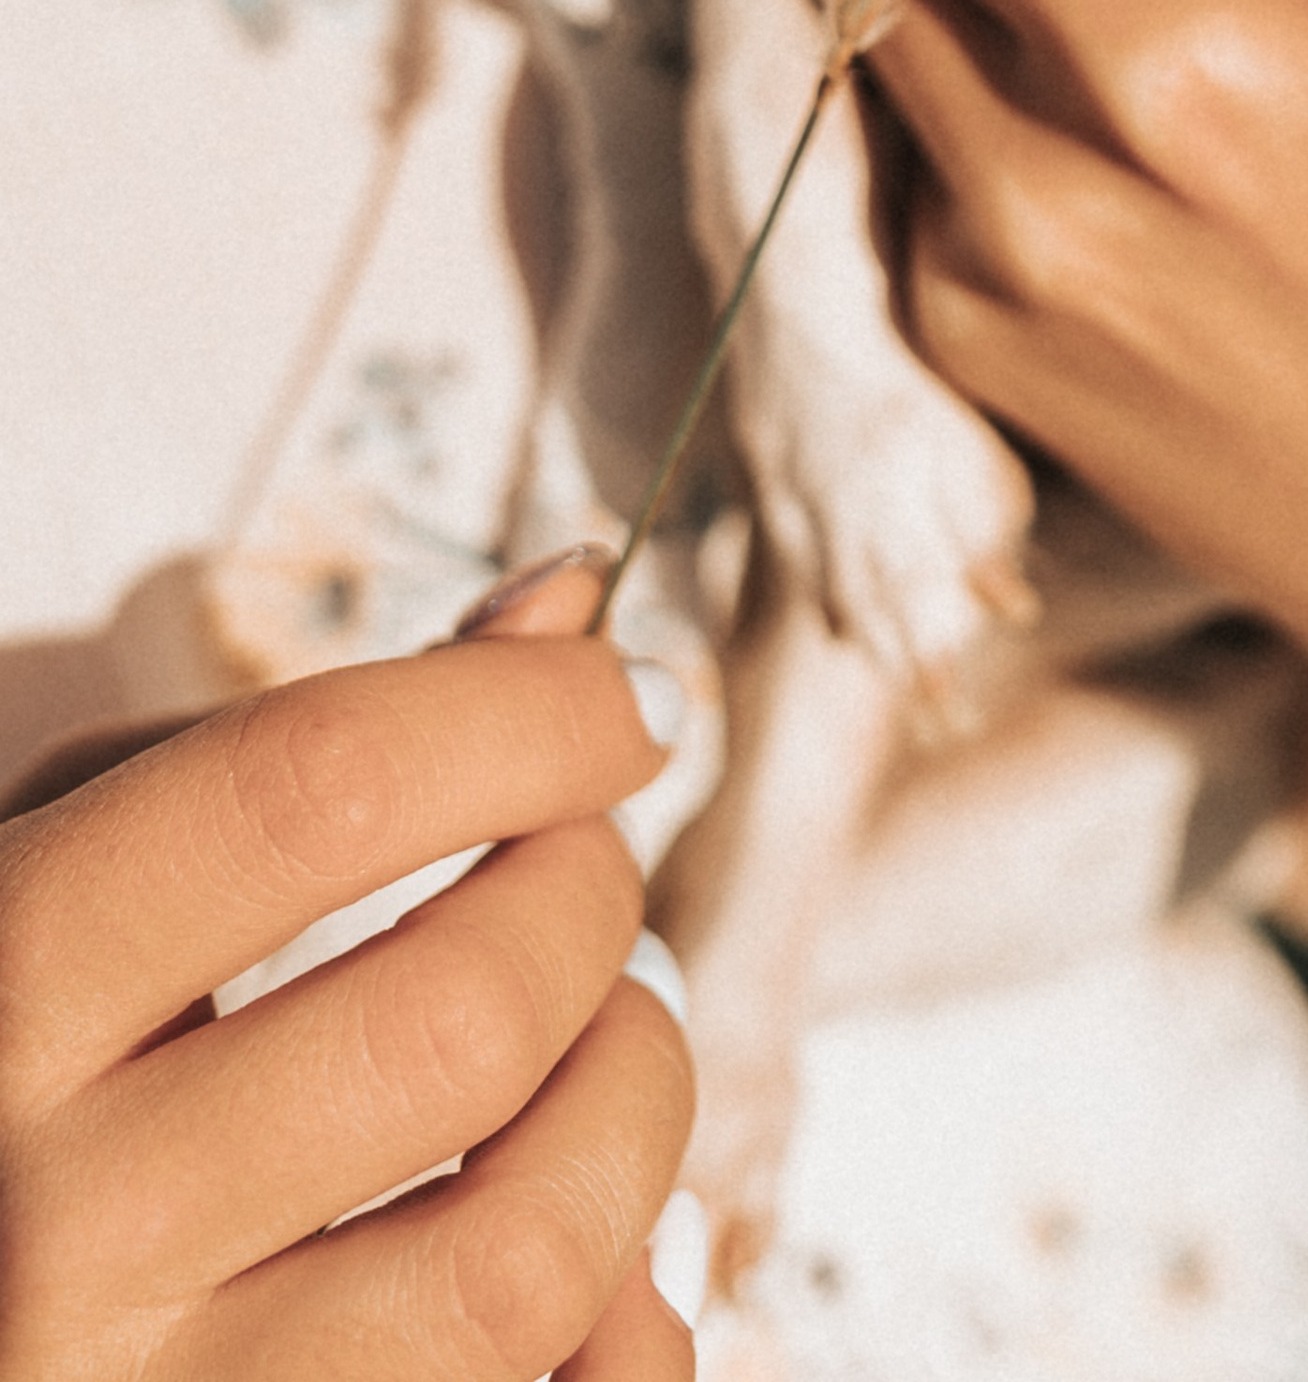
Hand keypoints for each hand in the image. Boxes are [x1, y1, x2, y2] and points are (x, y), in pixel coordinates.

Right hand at [0, 560, 695, 1379]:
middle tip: (585, 862)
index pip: (317, 793)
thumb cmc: (10, 1067)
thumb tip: (565, 609)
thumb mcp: (72, 864)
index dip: (526, 714)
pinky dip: (624, 1315)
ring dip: (631, 1104)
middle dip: (592, 893)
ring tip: (601, 1037)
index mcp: (4, 992)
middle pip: (460, 1016)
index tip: (623, 696)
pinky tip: (568, 1236)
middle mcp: (60, 1227)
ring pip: (527, 1257)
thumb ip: (298, 745)